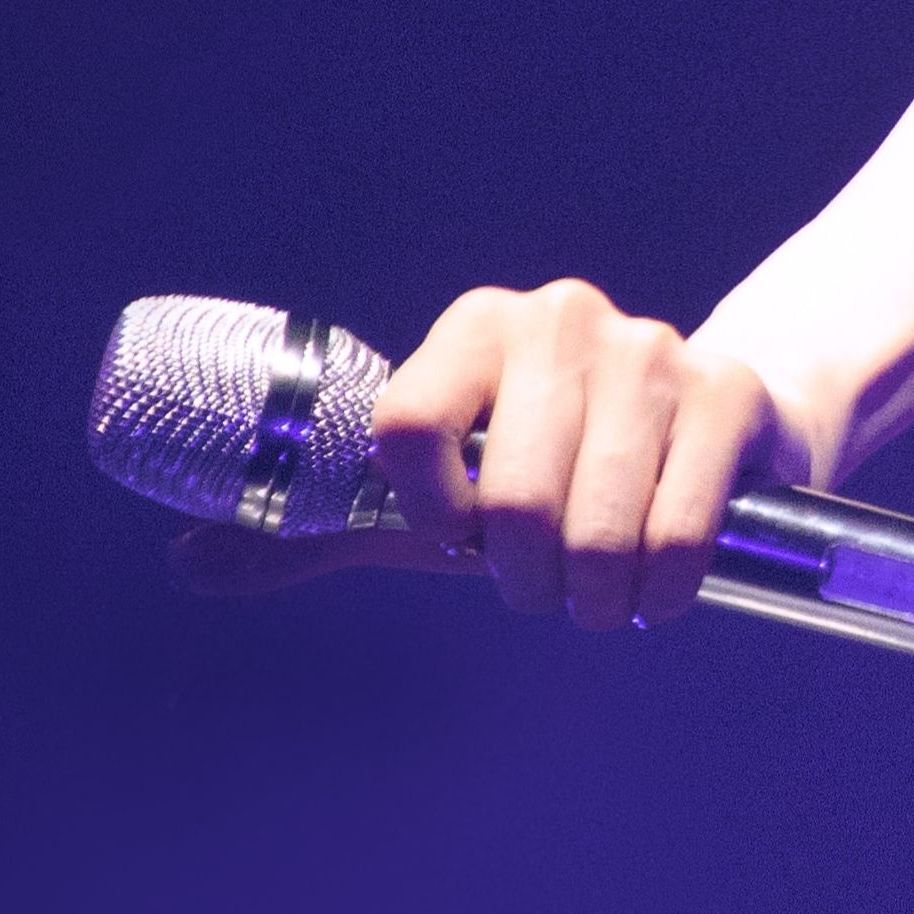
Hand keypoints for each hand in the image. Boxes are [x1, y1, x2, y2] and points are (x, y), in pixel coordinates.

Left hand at [168, 278, 796, 627]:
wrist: (721, 420)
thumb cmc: (556, 464)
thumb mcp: (442, 489)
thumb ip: (327, 524)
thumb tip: (184, 561)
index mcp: (480, 327)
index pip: (410, 424)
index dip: (429, 509)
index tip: (456, 538)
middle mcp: (564, 318)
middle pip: (513, 494)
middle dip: (524, 578)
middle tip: (539, 588)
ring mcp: (655, 351)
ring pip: (596, 525)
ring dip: (594, 595)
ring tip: (600, 594)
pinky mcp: (729, 396)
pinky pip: (677, 530)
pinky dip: (661, 589)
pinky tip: (657, 587)